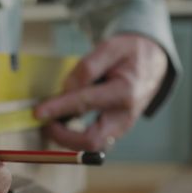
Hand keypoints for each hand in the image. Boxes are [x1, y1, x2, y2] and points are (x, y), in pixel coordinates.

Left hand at [34, 34, 167, 150]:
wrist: (153, 62)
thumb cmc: (130, 53)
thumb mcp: (110, 47)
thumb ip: (88, 67)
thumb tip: (67, 88)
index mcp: (125, 91)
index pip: (86, 103)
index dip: (58, 108)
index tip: (38, 113)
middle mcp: (125, 115)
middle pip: (92, 140)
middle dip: (63, 137)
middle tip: (45, 123)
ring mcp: (122, 126)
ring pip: (92, 145)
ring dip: (67, 139)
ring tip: (51, 121)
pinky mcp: (116, 131)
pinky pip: (93, 141)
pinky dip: (74, 136)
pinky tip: (63, 122)